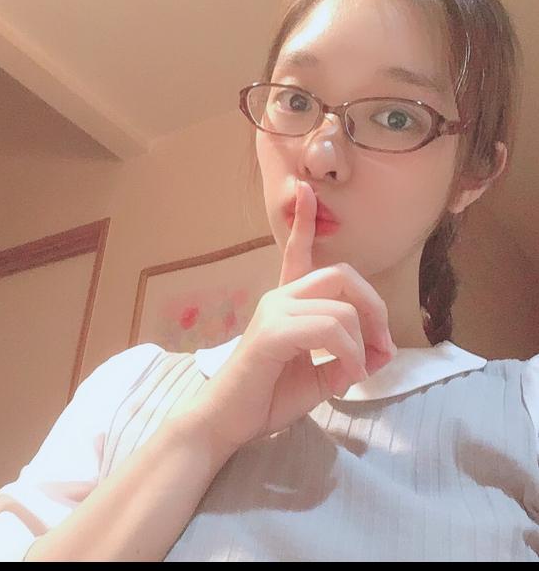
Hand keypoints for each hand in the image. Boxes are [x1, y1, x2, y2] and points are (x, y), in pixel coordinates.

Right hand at [168, 180, 396, 451]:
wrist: (228, 422)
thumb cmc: (269, 396)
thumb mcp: (320, 375)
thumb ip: (348, 357)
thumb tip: (381, 350)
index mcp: (286, 303)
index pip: (296, 253)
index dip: (303, 221)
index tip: (304, 188)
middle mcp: (278, 298)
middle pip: (341, 275)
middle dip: (374, 306)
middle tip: (382, 346)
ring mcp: (273, 311)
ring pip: (341, 308)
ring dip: (364, 343)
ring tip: (359, 373)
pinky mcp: (272, 332)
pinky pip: (329, 330)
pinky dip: (350, 355)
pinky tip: (346, 377)